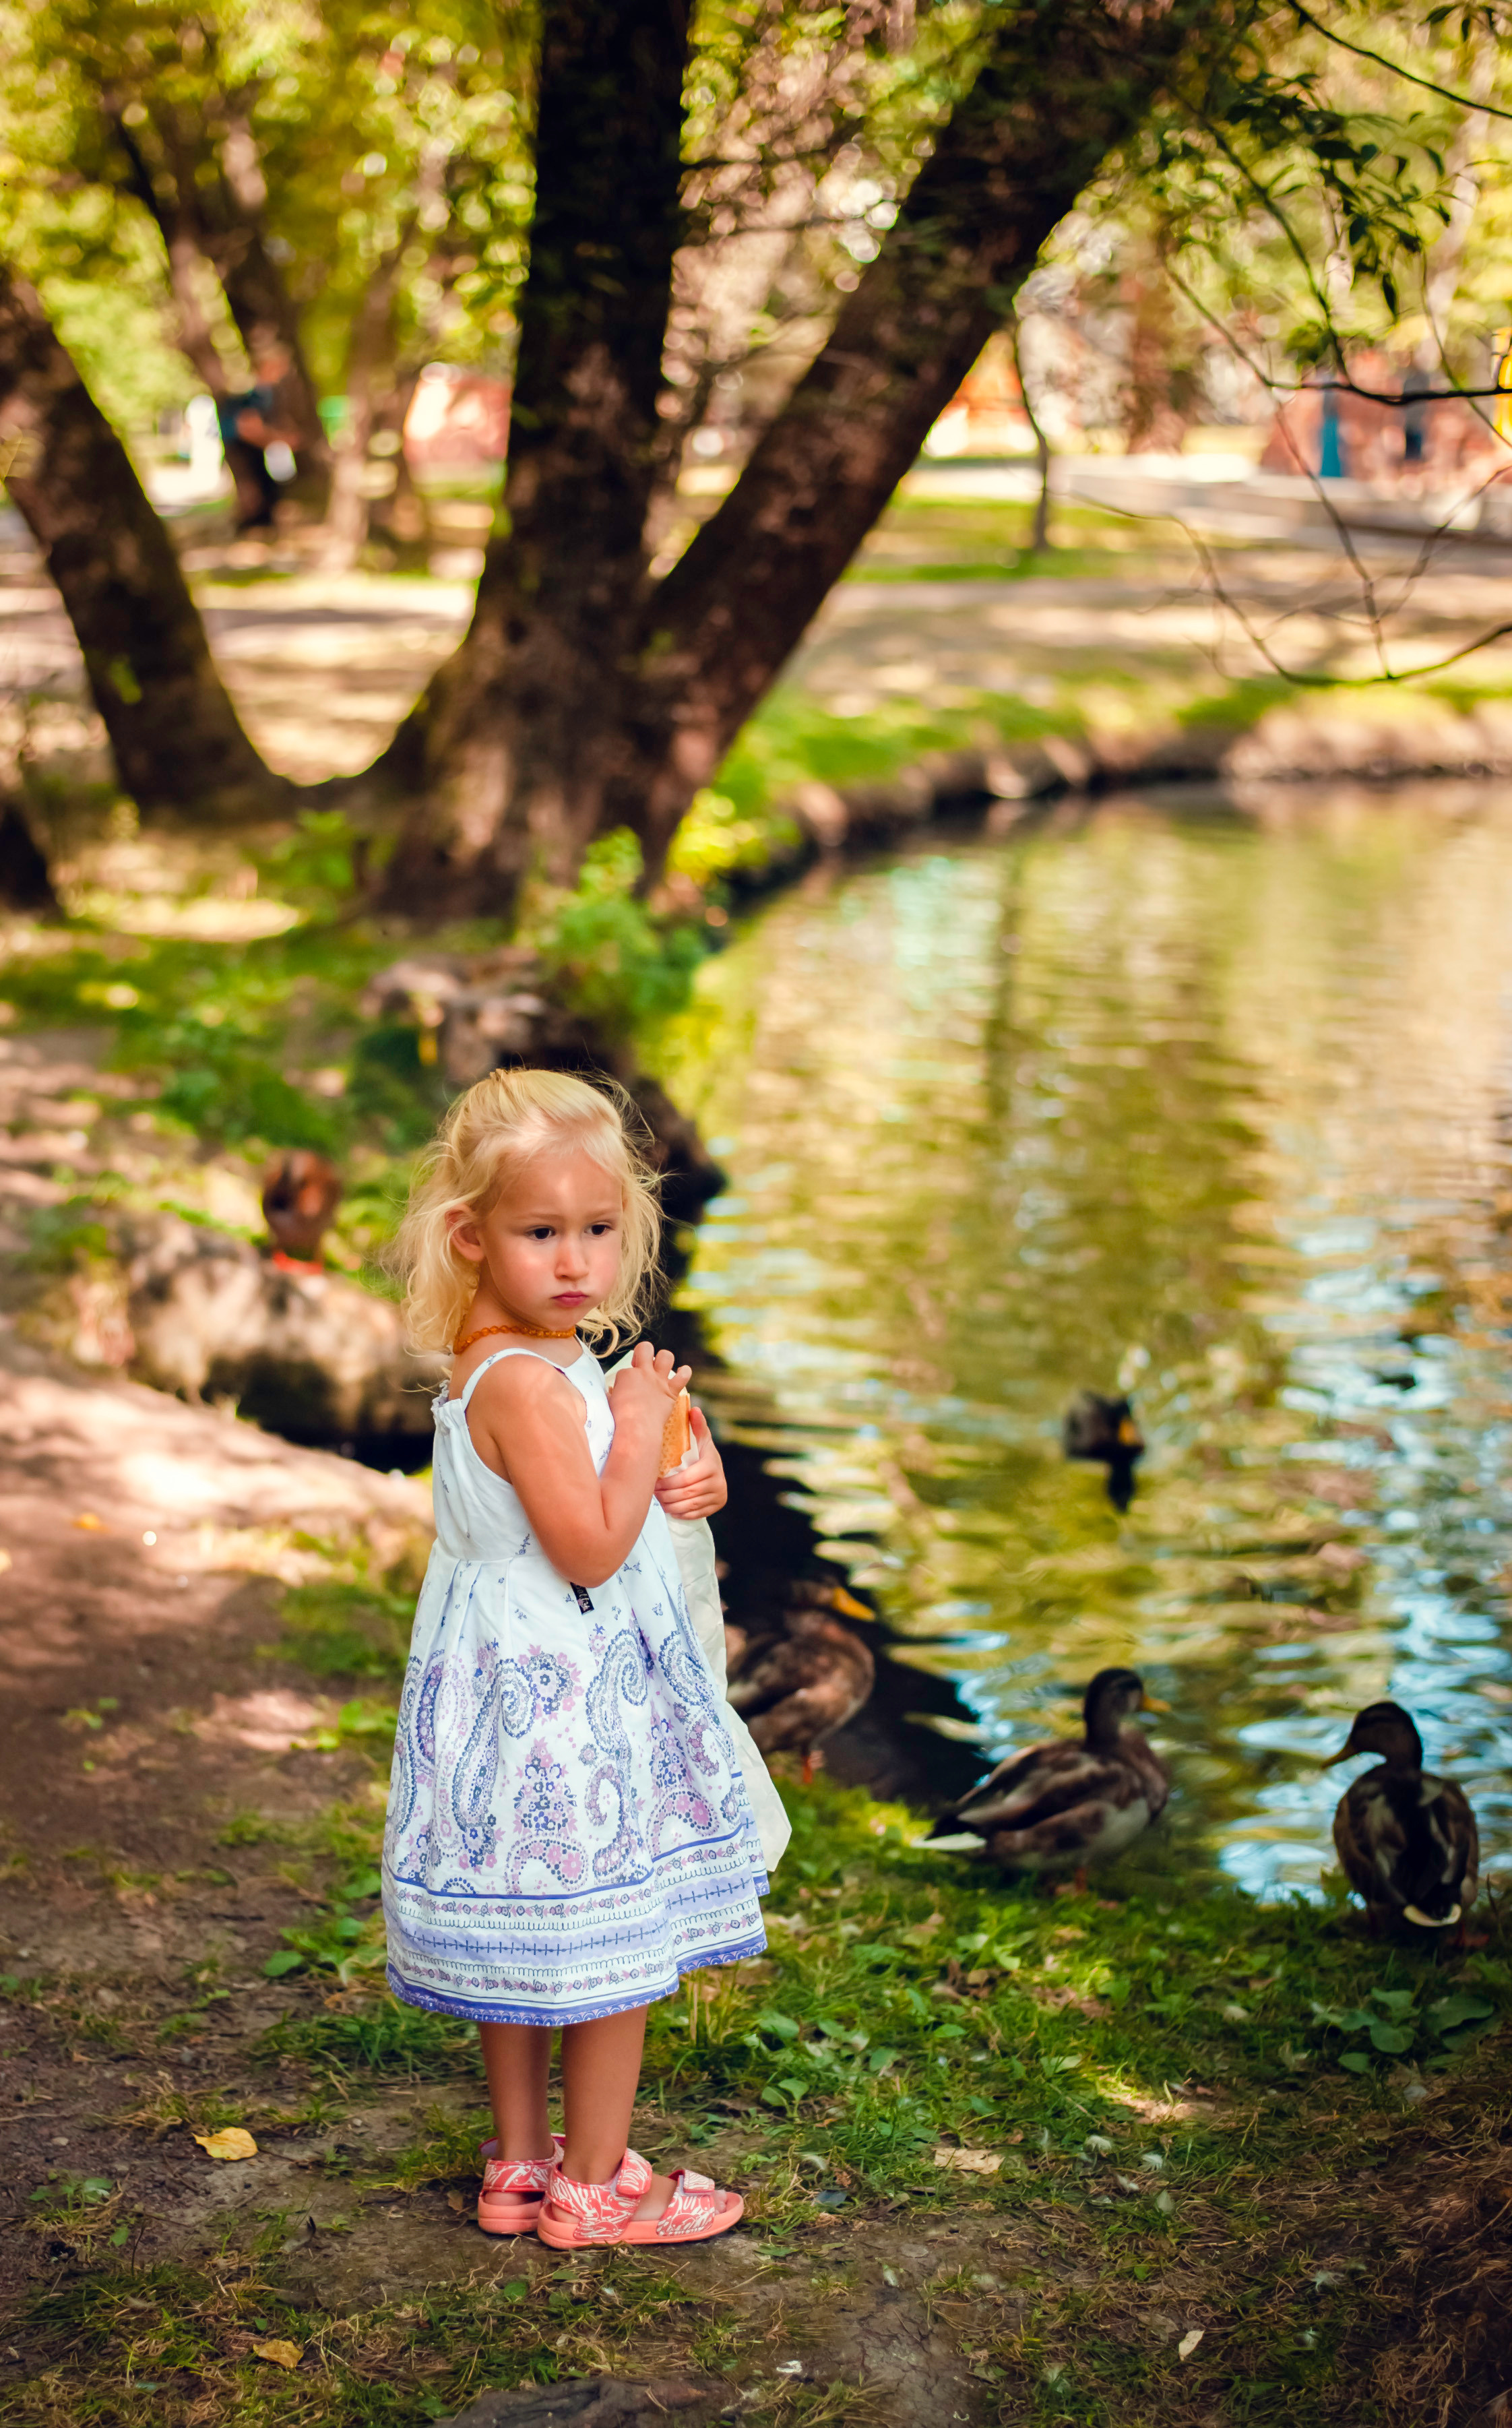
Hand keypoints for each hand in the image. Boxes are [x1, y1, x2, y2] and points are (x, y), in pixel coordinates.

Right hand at [608, 1340, 690, 1439]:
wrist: (637, 1428)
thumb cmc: (620, 1419)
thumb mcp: (609, 1402)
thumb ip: (612, 1394)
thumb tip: (611, 1394)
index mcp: (626, 1374)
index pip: (626, 1369)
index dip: (627, 1378)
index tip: (627, 1389)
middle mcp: (643, 1372)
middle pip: (645, 1348)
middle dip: (643, 1352)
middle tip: (641, 1365)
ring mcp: (658, 1380)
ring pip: (666, 1356)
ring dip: (664, 1359)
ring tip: (661, 1367)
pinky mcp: (671, 1391)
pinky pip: (683, 1376)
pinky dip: (685, 1372)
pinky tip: (682, 1373)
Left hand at [654, 1404, 726, 1520]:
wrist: (715, 1470)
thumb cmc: (702, 1452)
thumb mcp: (700, 1439)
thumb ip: (697, 1426)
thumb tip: (694, 1409)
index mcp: (712, 1465)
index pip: (687, 1479)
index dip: (669, 1483)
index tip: (656, 1482)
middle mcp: (718, 1482)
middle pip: (687, 1494)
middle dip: (667, 1495)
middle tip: (653, 1493)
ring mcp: (718, 1496)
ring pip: (689, 1506)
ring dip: (671, 1505)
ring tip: (659, 1501)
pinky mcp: (715, 1507)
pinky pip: (694, 1514)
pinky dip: (680, 1513)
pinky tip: (670, 1508)